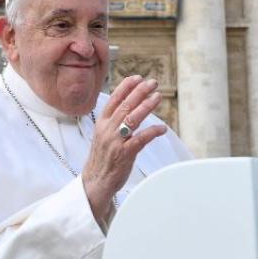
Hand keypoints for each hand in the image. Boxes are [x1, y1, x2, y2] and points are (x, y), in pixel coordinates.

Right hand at [81, 75, 166, 223]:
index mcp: (102, 123)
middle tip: (152, 82)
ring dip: (147, 106)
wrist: (96, 180)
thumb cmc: (102, 157)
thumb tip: (128, 106)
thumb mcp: (102, 135)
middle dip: (140, 92)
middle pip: (125, 105)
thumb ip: (113, 121)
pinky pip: (141, 139)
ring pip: (132, 119)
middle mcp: (107, 130)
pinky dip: (152, 131)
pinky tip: (162, 127)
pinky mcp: (124, 154)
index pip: (114, 100)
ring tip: (158, 96)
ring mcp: (115, 142)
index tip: (137, 78)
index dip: (126, 87)